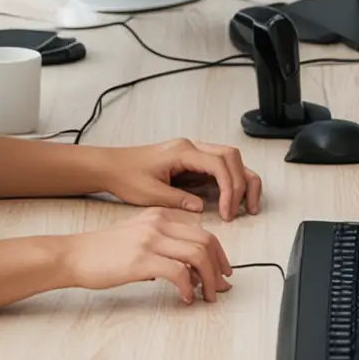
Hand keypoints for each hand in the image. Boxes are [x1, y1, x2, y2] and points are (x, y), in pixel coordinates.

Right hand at [61, 209, 231, 303]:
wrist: (76, 255)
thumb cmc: (105, 251)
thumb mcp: (139, 237)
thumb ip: (165, 247)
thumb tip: (190, 272)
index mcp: (162, 215)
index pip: (202, 231)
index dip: (219, 254)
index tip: (222, 272)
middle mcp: (161, 223)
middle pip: (206, 240)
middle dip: (219, 267)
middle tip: (222, 287)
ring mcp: (151, 240)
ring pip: (197, 255)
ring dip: (208, 280)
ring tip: (208, 296)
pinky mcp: (141, 259)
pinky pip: (178, 272)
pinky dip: (188, 287)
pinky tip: (186, 299)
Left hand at [97, 139, 262, 221]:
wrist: (112, 166)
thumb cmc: (126, 176)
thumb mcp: (149, 194)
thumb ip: (177, 200)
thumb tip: (201, 208)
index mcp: (182, 151)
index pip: (218, 163)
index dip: (229, 187)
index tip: (227, 212)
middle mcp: (192, 147)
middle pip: (231, 156)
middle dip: (242, 183)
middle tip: (242, 210)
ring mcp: (194, 152)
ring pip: (230, 159)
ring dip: (242, 180)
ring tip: (246, 206)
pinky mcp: (192, 162)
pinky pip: (220, 167)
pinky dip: (231, 181)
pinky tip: (231, 200)